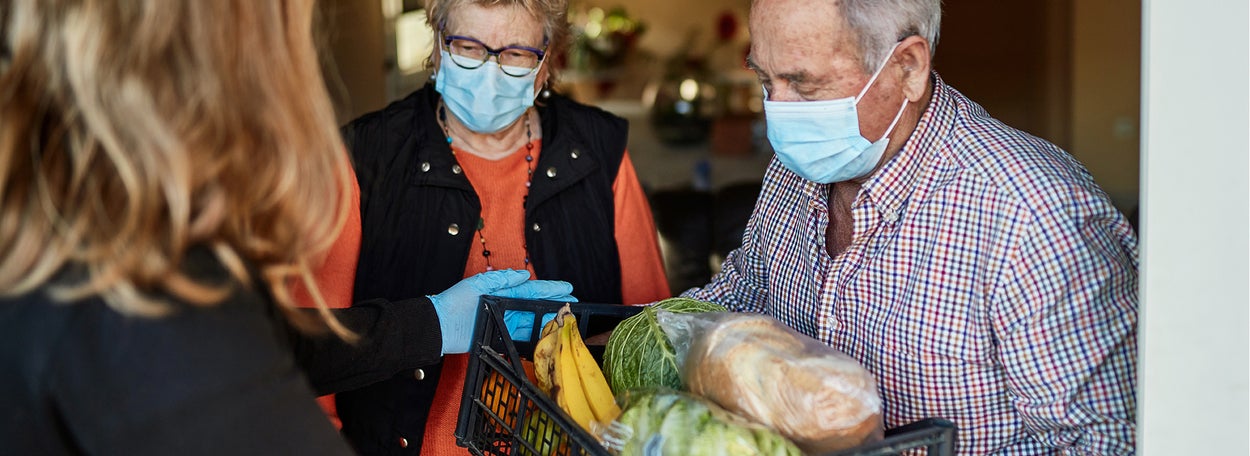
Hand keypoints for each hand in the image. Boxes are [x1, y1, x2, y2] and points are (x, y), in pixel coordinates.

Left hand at [429, 270, 574, 353]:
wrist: (439, 327)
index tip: (567, 288)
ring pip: (532, 321)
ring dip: (549, 320)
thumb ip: (501, 279)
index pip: (531, 289)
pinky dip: (534, 336)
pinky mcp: (499, 337)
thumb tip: (523, 274)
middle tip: (574, 304)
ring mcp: (504, 322)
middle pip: (536, 305)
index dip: (550, 289)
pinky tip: (547, 335)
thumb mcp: (477, 284)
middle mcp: (505, 307)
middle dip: (555, 304)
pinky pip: (521, 337)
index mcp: (501, 292)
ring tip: (566, 319)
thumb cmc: (454, 303)